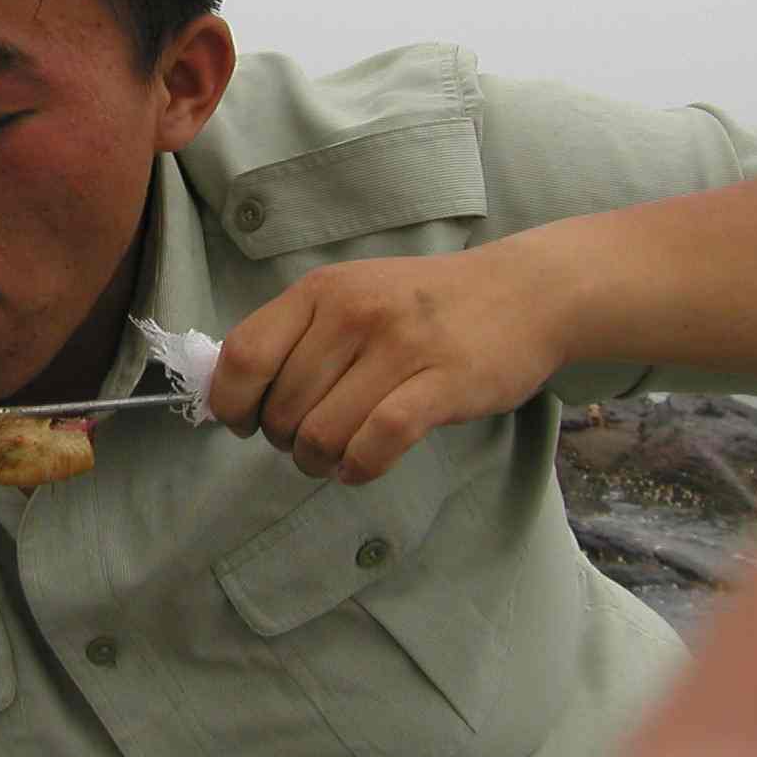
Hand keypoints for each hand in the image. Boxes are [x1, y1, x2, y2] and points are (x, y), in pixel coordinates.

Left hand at [207, 242, 565, 482]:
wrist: (525, 292)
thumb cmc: (425, 304)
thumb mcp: (353, 294)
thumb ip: (298, 334)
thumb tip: (234, 392)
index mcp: (322, 290)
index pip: (244, 353)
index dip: (231, 402)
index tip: (242, 423)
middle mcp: (354, 312)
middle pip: (282, 405)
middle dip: (282, 440)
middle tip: (307, 441)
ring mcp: (400, 346)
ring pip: (323, 431)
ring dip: (318, 461)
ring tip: (334, 457)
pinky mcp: (444, 384)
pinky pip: (377, 441)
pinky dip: (358, 467)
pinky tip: (360, 467)